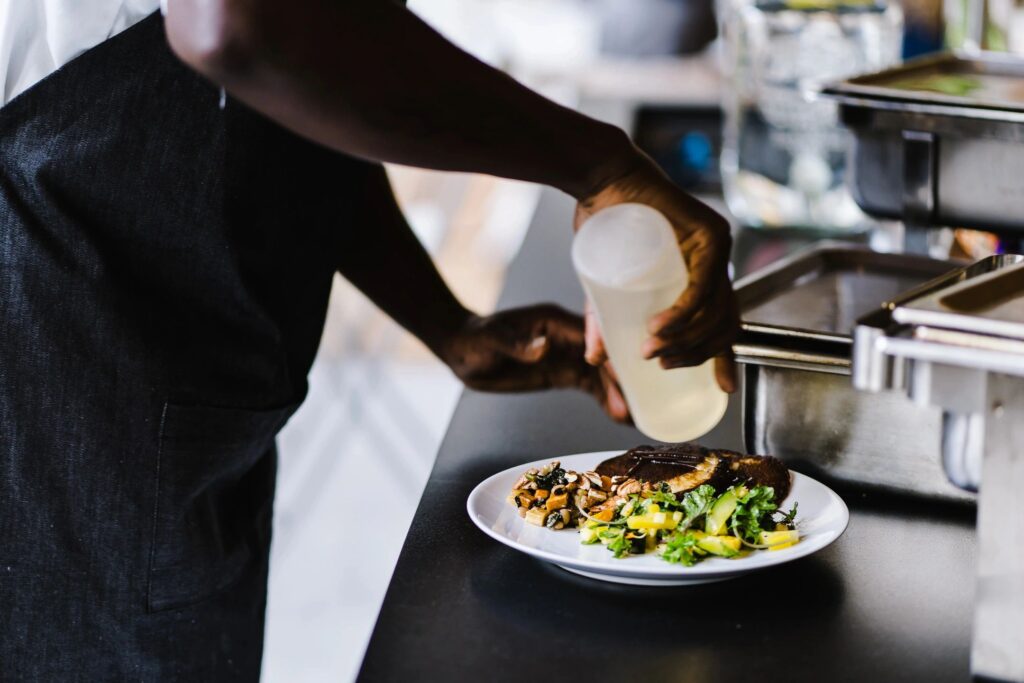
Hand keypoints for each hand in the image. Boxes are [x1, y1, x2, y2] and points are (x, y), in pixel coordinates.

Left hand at [438, 305, 629, 422]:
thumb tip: (541, 349)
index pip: (592, 334)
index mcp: (554, 321)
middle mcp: (568, 335)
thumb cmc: (475, 340)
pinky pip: (590, 385)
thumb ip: (516, 344)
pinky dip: (606, 399)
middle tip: (639, 401)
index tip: (628, 368)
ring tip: (634, 417)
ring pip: (602, 373)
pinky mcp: (563, 372)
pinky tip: (620, 416)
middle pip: (604, 355)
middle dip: (621, 377)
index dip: (611, 351)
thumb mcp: (492, 341)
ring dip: (618, 392)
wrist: (463, 352)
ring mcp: (568, 354)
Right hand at [575, 151, 738, 392]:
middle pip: (725, 323)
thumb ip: (604, 322)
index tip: (722, 389)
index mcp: (702, 275)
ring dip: (686, 338)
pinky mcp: (710, 234)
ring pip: (716, 309)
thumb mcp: (606, 286)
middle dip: (697, 354)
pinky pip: (704, 285)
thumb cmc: (604, 224)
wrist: (601, 179)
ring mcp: (718, 248)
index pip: (724, 324)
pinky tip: (661, 327)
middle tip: (663, 366)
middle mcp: (718, 263)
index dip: (725, 359)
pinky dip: (684, 312)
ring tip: (653, 350)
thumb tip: (595, 359)